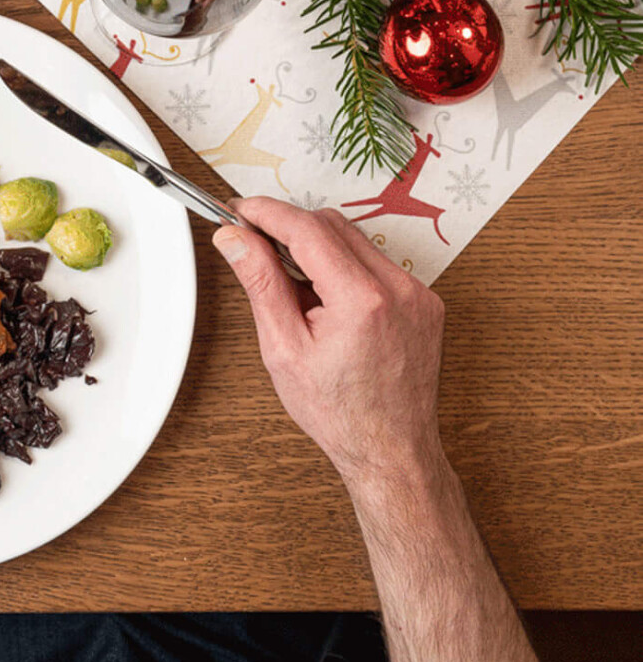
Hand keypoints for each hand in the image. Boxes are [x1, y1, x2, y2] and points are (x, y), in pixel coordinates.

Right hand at [215, 196, 444, 490]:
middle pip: (332, 224)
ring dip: (319, 246)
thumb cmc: (340, 414)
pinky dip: (346, 266)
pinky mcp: (425, 300)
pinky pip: (377, 261)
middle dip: (291, 227)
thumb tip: (235, 239)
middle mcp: (398, 288)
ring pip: (355, 239)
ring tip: (297, 288)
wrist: (391, 451)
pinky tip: (330, 301)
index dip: (267, 212)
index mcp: (362, 300)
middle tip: (257, 245)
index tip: (240, 210)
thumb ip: (260, 282)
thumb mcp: (283, 350)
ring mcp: (418, 293)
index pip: (307, 228)